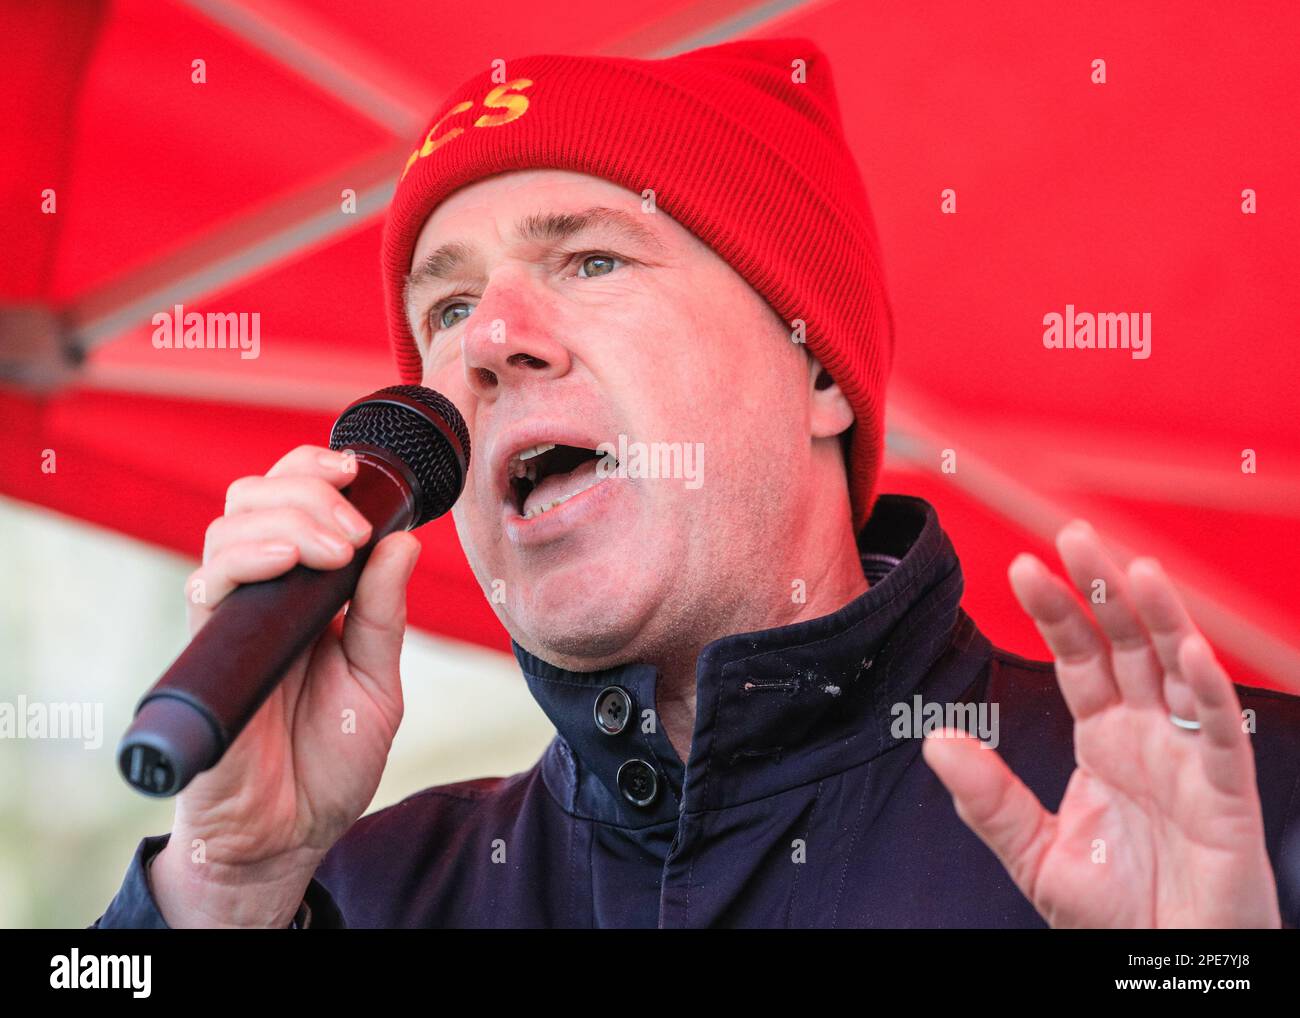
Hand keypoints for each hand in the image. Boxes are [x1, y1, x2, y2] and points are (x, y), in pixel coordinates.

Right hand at [150, 445, 421, 926]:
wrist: (290, 832)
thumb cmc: (330, 759)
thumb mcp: (377, 681)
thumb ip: (384, 614)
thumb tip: (403, 541)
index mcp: (306, 591)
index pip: (293, 500)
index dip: (314, 470)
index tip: (355, 470)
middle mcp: (263, 594)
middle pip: (256, 497)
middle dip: (307, 492)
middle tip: (352, 532)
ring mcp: (231, 618)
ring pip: (230, 526)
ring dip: (288, 519)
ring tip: (335, 551)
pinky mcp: (206, 650)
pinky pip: (208, 583)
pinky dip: (247, 558)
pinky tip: (287, 564)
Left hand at [921, 519, 1280, 927]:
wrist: (1166, 969)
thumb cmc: (1115, 913)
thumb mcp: (1036, 853)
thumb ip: (989, 799)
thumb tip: (936, 740)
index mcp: (1103, 738)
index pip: (1078, 658)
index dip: (1055, 613)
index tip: (1022, 567)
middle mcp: (1148, 735)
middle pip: (1127, 645)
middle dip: (1102, 591)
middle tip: (1075, 535)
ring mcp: (1190, 758)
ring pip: (1179, 670)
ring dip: (1160, 618)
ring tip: (1134, 569)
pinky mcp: (1227, 795)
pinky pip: (1223, 733)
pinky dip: (1211, 691)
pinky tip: (1189, 649)